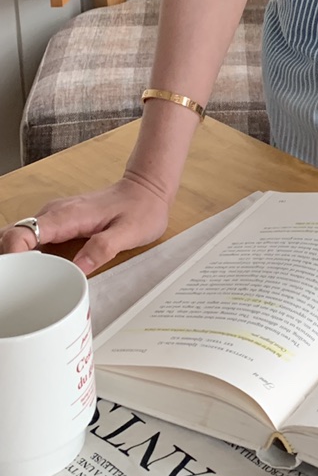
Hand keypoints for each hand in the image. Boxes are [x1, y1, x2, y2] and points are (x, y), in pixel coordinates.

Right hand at [0, 172, 172, 274]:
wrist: (146, 189)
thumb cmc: (140, 208)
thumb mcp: (129, 232)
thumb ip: (102, 249)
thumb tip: (77, 268)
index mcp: (66, 216)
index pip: (22, 233)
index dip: (10, 255)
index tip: (13, 277)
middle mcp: (54, 214)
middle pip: (12, 236)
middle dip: (8, 262)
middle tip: (15, 287)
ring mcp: (54, 218)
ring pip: (18, 237)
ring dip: (14, 260)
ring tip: (22, 284)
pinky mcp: (58, 223)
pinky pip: (31, 239)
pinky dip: (24, 256)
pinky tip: (33, 274)